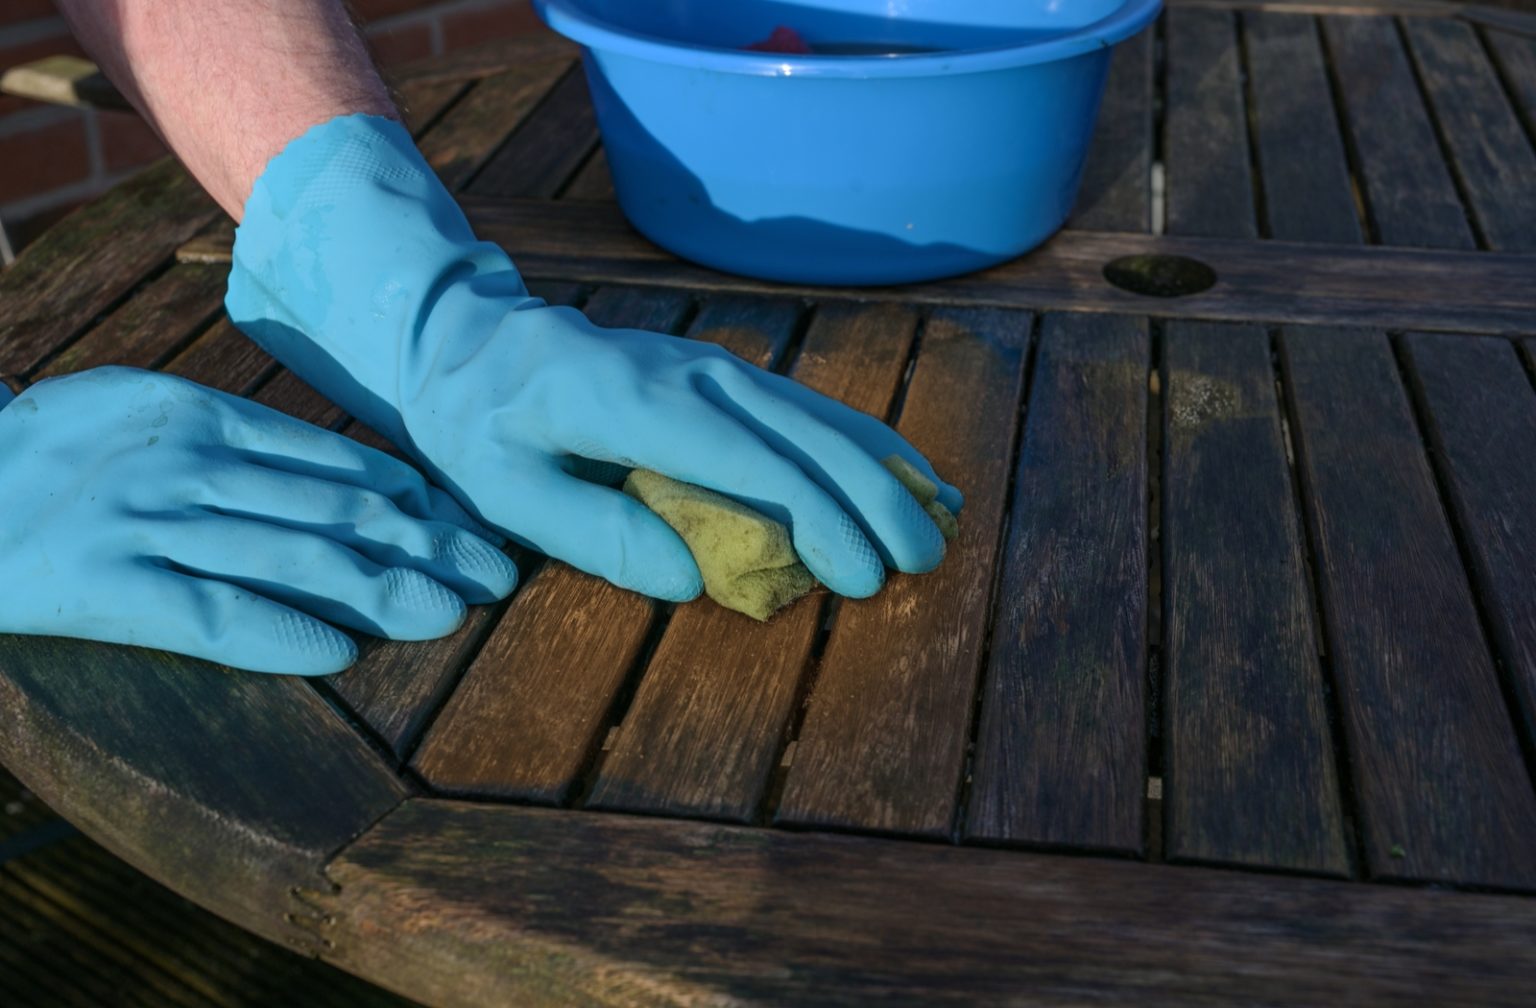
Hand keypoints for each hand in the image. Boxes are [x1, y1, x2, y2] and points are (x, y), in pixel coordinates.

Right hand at [0, 367, 517, 673]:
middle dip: (430, 545)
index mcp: (208, 414)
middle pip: (338, 511)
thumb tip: (364, 479)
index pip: (344, 462)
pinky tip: (340, 653)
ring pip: (295, 559)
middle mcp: (192, 464)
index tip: (475, 528)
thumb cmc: (67, 449)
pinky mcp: (110, 586)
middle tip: (497, 574)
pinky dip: (282, 634)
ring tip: (447, 613)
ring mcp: (152, 524)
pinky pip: (214, 615)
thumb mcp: (154, 407)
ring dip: (382, 589)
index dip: (421, 502)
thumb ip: (252, 436)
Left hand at [227, 115, 961, 599]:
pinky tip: (898, 468)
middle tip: (924, 561)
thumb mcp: (503, 488)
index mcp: (639, 404)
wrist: (467, 337)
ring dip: (880, 465)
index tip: (862, 576)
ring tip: (939, 513)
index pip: (753, 462)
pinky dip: (857, 440)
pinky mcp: (719, 372)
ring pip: (817, 414)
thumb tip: (692, 579)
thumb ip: (593, 533)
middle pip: (805, 435)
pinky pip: (802, 406)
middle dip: (873, 498)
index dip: (818, 520)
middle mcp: (694, 374)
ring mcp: (712, 366)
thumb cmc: (477, 423)